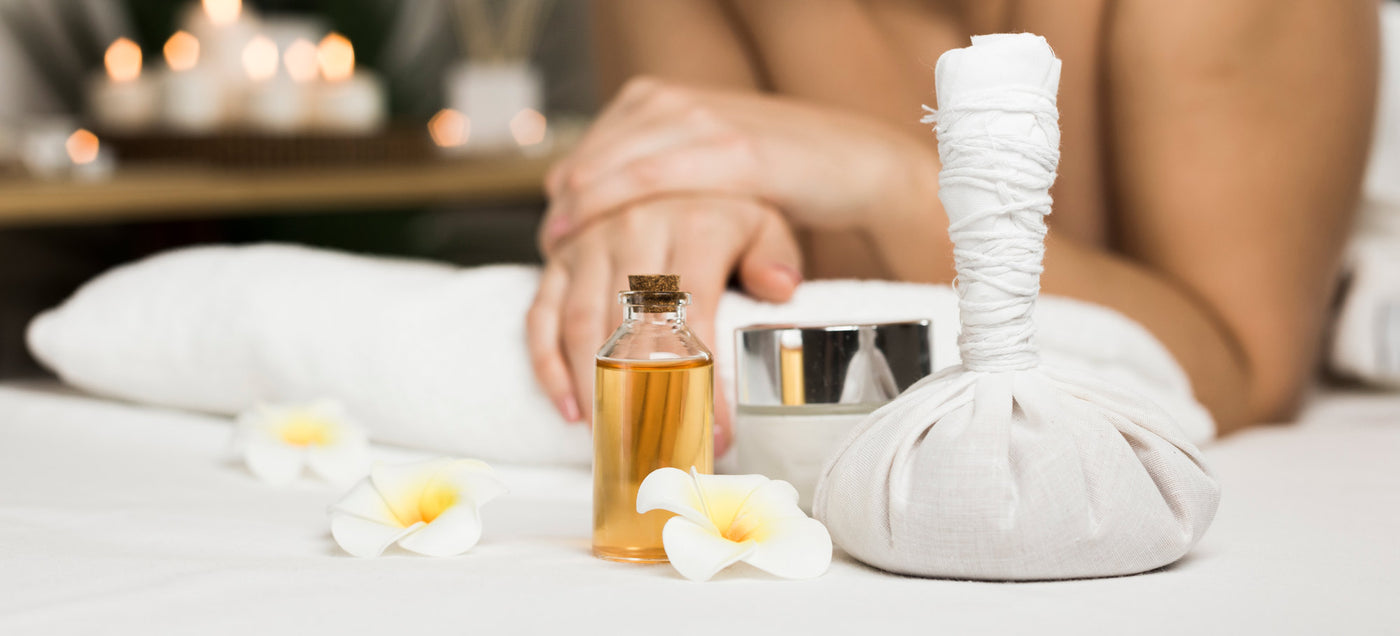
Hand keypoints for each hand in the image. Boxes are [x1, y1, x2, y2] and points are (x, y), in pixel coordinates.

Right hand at [526, 194, 802, 454]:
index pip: (696, 314)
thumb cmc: (724, 207)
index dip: (703, 380)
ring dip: (594, 389)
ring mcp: (590, 242)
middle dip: (645, 399)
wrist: (674, 165)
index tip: (718, 432)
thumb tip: (782, 288)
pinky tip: (569, 407)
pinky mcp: (559, 255)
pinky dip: (549, 365)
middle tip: (659, 450)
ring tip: (613, 439)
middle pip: (631, 328)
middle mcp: (634, 227)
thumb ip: (775, 256)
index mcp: (692, 223)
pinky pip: (542, 314)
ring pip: (582, 326)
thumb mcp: (765, 222)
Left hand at [540, 77, 934, 254]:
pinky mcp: (733, 152)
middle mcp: (668, 103)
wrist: (857, 161)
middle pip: (587, 171)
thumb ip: (644, 172)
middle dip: (567, 230)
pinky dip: (631, 223)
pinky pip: (657, 185)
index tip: (554, 256)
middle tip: (558, 278)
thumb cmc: (775, 174)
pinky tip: (618, 261)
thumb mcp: (701, 162)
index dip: (562, 214)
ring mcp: (699, 122)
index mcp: (654, 100)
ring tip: (578, 280)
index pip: (580, 160)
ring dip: (589, 235)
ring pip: (613, 178)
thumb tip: (568, 194)